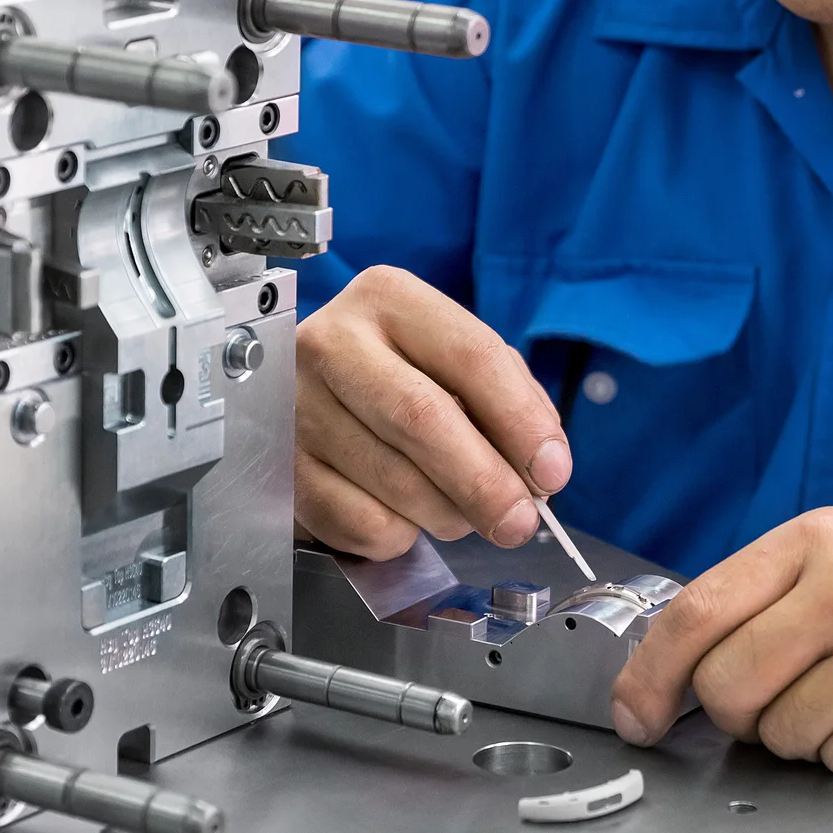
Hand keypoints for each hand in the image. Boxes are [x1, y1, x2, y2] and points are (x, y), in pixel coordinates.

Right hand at [294, 265, 570, 559]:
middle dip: (484, 481)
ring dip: (448, 513)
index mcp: (389, 298)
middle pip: (423, 417)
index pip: (471, 356)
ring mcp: (296, 405)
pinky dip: (399, 535)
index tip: (552, 470)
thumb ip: (511, 400)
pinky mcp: (280, 468)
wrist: (314, 394)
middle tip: (519, 520)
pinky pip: (357, 521)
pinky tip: (404, 514)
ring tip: (465, 514)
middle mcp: (332, 341)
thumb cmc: (403, 374)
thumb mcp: (459, 363)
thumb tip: (543, 468)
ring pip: (393, 479)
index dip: (520, 420)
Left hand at [610, 508, 832, 779]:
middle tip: (796, 698)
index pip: (695, 610)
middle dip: (744, 715)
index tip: (637, 714)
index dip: (651, 675)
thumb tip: (675, 664)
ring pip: (785, 736)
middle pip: (726, 686)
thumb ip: (771, 597)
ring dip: (818, 737)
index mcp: (818, 538)